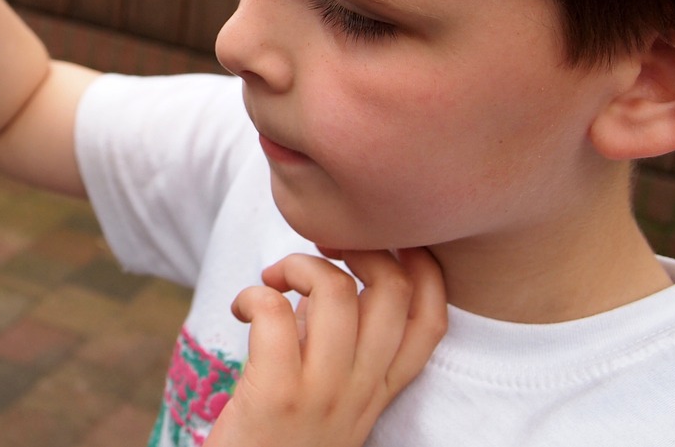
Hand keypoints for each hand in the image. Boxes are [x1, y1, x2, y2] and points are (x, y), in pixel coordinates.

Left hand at [204, 248, 446, 446]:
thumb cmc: (276, 436)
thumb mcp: (327, 393)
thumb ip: (334, 341)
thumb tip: (326, 279)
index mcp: (379, 391)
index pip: (431, 321)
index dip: (420, 267)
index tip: (380, 246)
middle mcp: (361, 392)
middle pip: (393, 291)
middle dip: (360, 248)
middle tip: (321, 253)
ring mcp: (322, 394)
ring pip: (336, 291)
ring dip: (299, 264)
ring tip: (274, 281)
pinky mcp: (275, 395)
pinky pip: (274, 313)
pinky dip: (254, 295)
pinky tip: (242, 308)